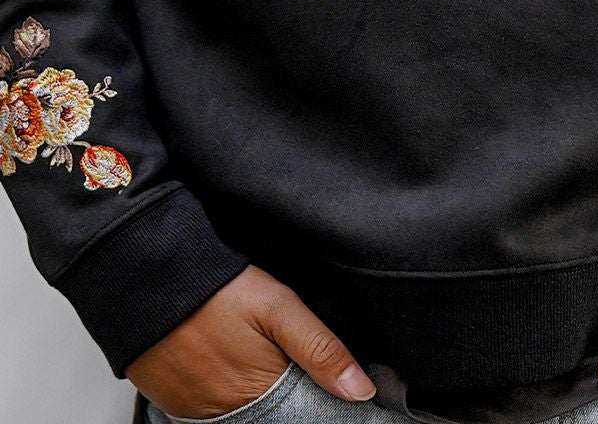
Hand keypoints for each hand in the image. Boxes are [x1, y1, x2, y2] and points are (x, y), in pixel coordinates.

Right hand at [125, 265, 376, 417]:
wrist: (149, 275)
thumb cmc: (216, 288)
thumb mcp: (278, 307)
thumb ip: (320, 348)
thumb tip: (361, 391)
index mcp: (257, 393)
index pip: (298, 414)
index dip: (310, 396)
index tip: (316, 381)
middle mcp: (224, 414)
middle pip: (268, 415)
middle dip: (282, 393)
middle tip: (277, 357)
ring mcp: (195, 411)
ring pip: (239, 412)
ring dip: (253, 393)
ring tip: (251, 354)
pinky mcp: (171, 402)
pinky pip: (208, 409)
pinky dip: (223, 391)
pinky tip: (225, 359)